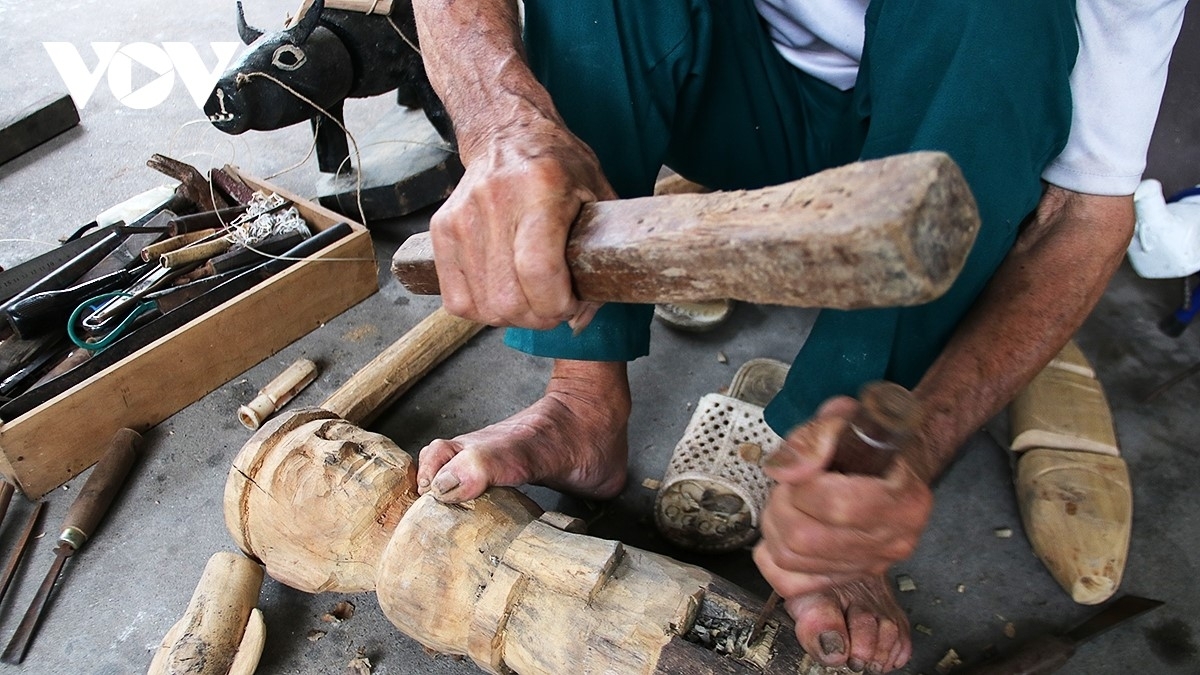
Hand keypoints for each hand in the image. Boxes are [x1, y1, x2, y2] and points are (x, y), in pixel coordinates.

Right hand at [429, 118, 611, 329]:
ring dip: (512, 317)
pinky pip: (458, 300)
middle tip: (554, 306)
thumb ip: (600, 258)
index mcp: (541, 188)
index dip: (559, 305)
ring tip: (530, 300)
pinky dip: (483, 310)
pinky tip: (502, 293)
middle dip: (539, 318)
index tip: (572, 303)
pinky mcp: (441, 230)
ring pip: (484, 306)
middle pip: (509, 298)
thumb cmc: (559, 167)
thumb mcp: (597, 197)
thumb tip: (579, 320)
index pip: (540, 272)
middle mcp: (495, 202)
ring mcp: (461, 218)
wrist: (506, 134)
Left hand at [752, 397, 932, 598]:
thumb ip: (815, 439)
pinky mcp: (848, 576)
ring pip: (793, 560)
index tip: (799, 468)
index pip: (838, 506)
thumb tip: (787, 471)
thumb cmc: (870, 442)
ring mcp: (871, 564)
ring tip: (785, 503)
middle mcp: (893, 540)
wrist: (891, 464)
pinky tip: (781, 533)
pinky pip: (793, 584)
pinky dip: (773, 558)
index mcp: (905, 500)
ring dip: (774, 526)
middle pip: (807, 539)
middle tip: (787, 485)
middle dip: (781, 505)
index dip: (802, 485)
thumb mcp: (845, 420)